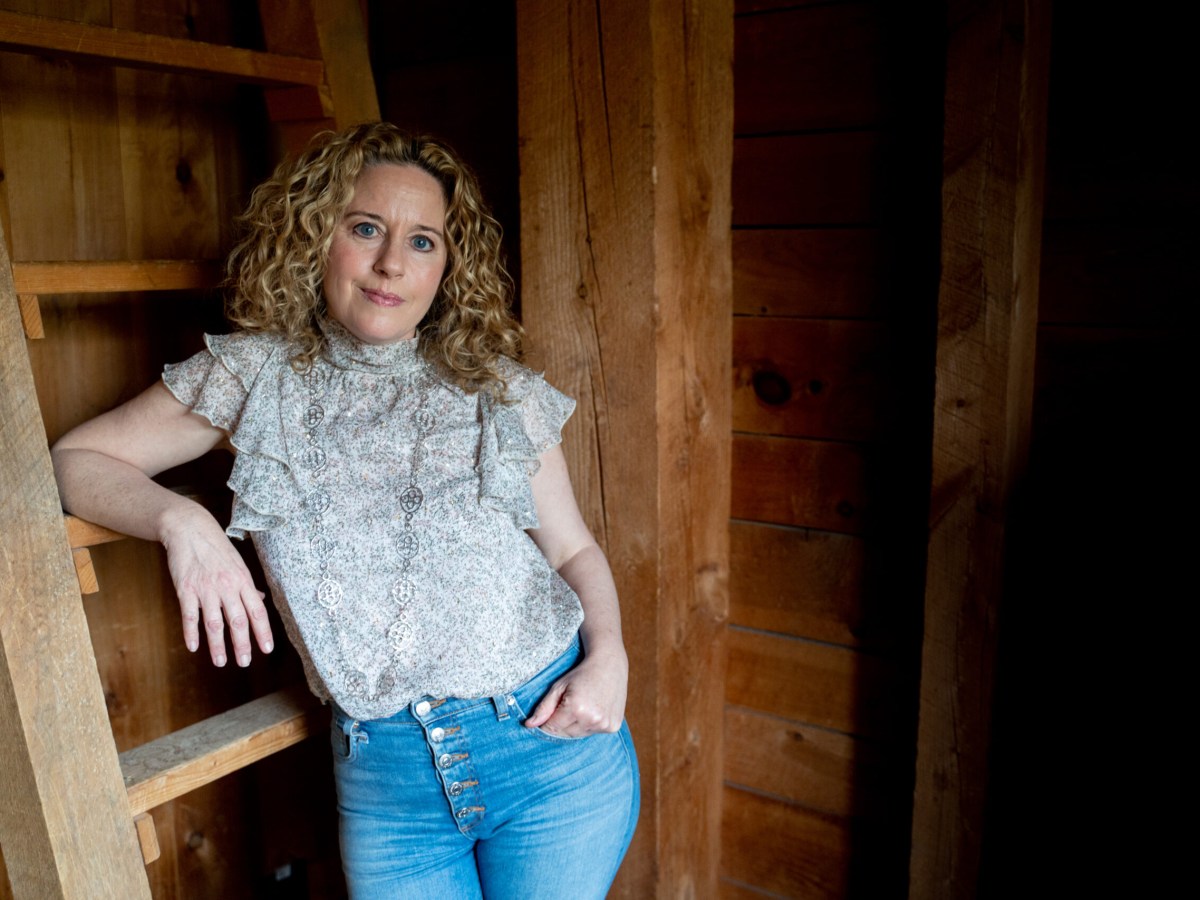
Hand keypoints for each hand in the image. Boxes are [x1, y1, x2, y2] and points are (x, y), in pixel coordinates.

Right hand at [159, 505, 273, 667]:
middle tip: (244, 662)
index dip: (263, 631)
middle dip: (242, 644)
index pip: (257, 611)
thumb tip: (260, 600)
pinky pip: (190, 615)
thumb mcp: (238, 564)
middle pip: (238, 621)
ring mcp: (206, 589)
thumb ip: (248, 585)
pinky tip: (194, 647)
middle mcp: (227, 586)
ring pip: (214, 623)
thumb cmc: (217, 548)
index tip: (267, 649)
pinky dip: (191, 633)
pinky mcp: (185, 589)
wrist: (190, 529)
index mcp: (243, 581)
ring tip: (220, 662)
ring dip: (217, 645)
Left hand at [524, 649, 627, 737]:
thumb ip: (544, 707)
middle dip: (561, 723)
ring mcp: (604, 724)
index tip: (551, 711)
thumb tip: (529, 725)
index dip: (548, 721)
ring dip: (575, 725)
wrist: (609, 665)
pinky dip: (590, 724)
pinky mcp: (613, 727)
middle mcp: (591, 719)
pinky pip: (593, 732)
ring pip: (579, 735)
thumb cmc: (582, 674)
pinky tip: (593, 708)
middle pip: (565, 734)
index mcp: (576, 708)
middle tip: (568, 704)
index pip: (552, 728)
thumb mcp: (559, 686)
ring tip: (581, 705)